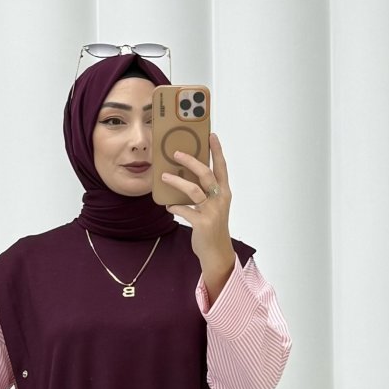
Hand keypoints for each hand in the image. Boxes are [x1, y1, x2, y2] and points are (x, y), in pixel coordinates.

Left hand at [161, 130, 232, 263]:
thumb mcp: (213, 207)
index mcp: (224, 192)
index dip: (217, 151)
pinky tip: (168, 206)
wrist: (217, 252)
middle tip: (176, 153)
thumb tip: (184, 176)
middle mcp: (220, 199)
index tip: (211, 135)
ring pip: (193, 190)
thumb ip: (204, 192)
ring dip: (177, 182)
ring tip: (164, 176)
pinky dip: (175, 207)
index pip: (221, 167)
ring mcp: (212, 211)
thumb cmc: (212, 227)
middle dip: (191, 161)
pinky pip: (184, 210)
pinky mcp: (203, 223)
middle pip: (206, 174)